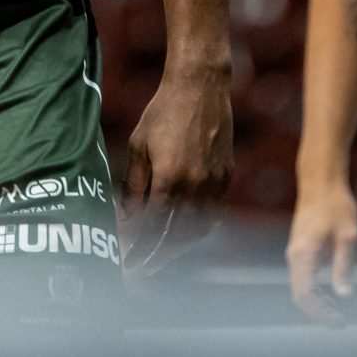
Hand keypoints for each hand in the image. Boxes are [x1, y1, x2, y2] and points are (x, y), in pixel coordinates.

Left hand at [120, 64, 233, 276]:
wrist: (200, 87)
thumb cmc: (163, 112)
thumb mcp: (139, 147)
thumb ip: (135, 185)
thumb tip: (129, 217)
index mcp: (169, 180)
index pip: (153, 228)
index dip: (140, 248)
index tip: (129, 262)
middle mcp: (195, 186)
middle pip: (177, 236)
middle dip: (158, 257)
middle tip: (143, 269)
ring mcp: (215, 182)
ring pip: (198, 229)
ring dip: (179, 247)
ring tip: (162, 255)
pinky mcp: (227, 176)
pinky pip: (213, 212)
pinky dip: (198, 228)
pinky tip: (185, 232)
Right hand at [286, 173, 356, 325]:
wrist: (320, 182)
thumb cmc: (336, 205)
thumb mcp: (347, 236)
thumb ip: (344, 266)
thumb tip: (344, 295)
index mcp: (304, 254)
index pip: (305, 294)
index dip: (320, 312)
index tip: (337, 321)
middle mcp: (294, 255)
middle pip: (299, 294)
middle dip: (318, 312)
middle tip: (339, 323)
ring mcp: (295, 252)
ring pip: (299, 286)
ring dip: (316, 302)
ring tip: (337, 313)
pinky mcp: (300, 248)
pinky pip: (302, 277)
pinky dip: (314, 290)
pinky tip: (330, 293)